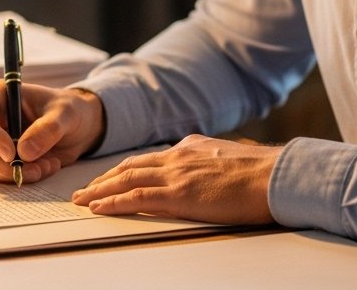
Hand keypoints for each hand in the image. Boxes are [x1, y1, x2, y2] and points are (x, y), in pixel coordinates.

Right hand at [0, 81, 103, 184]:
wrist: (77, 128)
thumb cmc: (69, 111)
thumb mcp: (66, 114)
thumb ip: (47, 129)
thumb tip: (23, 153)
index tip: (12, 154)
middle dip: (2, 164)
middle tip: (35, 169)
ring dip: (14, 174)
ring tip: (47, 166)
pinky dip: (22, 178)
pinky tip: (45, 168)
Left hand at [70, 135, 278, 224]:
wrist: (275, 175)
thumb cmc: (262, 173)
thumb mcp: (230, 159)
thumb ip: (210, 163)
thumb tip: (206, 172)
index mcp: (190, 147)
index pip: (149, 158)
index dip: (125, 169)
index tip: (109, 178)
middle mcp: (178, 156)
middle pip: (130, 166)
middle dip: (104, 179)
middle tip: (84, 190)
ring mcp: (176, 174)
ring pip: (126, 179)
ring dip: (100, 190)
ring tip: (82, 200)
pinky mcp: (178, 194)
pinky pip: (136, 198)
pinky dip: (112, 202)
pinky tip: (98, 208)